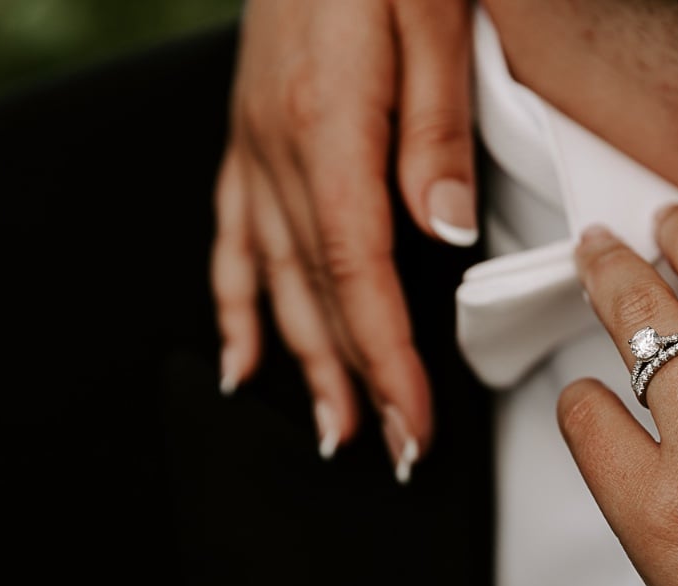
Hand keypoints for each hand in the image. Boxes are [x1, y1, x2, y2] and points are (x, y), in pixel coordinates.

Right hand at [211, 0, 474, 479]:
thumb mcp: (432, 22)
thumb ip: (436, 134)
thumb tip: (443, 228)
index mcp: (329, 128)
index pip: (359, 276)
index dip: (386, 361)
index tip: (414, 422)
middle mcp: (278, 146)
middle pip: (317, 293)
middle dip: (355, 382)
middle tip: (390, 450)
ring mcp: (254, 145)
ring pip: (271, 279)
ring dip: (301, 362)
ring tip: (328, 430)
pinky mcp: (251, 136)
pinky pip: (233, 235)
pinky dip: (236, 304)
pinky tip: (240, 355)